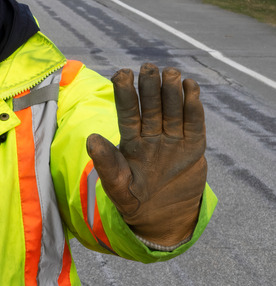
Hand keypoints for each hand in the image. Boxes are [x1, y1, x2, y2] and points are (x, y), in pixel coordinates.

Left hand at [86, 63, 206, 246]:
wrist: (160, 218)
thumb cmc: (132, 201)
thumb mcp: (116, 185)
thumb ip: (106, 163)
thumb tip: (90, 138)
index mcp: (130, 142)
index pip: (127, 113)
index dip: (125, 93)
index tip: (121, 73)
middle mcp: (151, 136)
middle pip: (151, 107)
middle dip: (149, 87)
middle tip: (149, 67)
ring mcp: (173, 140)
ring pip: (172, 111)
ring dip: (172, 92)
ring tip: (171, 73)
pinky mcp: (194, 148)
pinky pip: (194, 125)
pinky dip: (194, 108)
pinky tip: (191, 88)